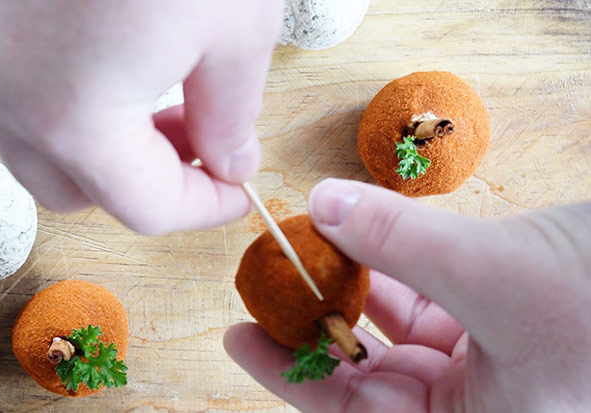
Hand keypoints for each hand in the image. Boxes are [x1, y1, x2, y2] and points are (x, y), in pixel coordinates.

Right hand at [0, 1, 281, 233]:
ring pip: (43, 150)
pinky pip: (24, 97)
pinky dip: (75, 105)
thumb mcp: (233, 29)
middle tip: (197, 143)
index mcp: (73, 120)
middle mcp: (10, 99)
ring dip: (107, 147)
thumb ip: (231, 117)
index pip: (144, 209)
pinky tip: (121, 60)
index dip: (202, 209)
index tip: (238, 189)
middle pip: (78, 193)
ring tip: (165, 99)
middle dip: (143, 183)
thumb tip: (229, 163)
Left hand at [225, 178, 590, 411]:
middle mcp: (476, 406)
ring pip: (394, 330)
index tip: (238, 337)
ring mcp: (486, 363)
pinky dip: (393, 266)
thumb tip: (323, 207)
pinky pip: (425, 298)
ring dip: (352, 286)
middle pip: (367, 372)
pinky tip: (360, 237)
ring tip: (308, 247)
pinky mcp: (496, 318)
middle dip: (317, 321)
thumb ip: (404, 244)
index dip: (289, 377)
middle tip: (268, 280)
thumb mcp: (498, 275)